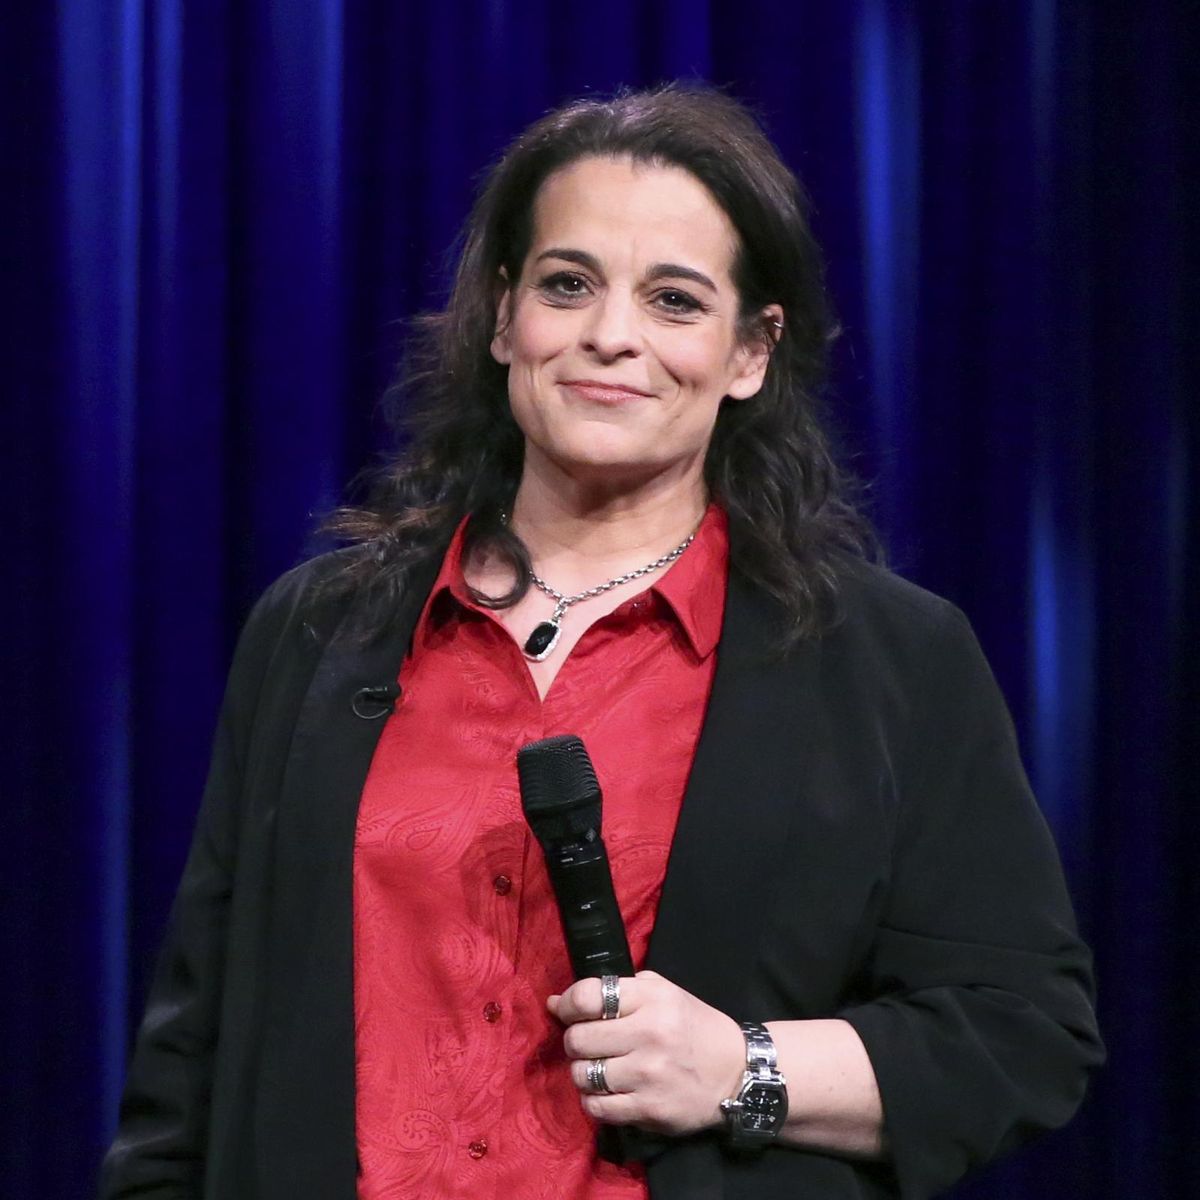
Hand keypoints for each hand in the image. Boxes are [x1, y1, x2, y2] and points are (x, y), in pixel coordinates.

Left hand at [547, 970, 745, 1135]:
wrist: (736, 1071)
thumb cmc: (691, 1026)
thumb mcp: (661, 992)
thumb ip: (612, 991)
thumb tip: (554, 1003)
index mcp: (651, 998)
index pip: (587, 997)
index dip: (568, 1004)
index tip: (567, 1011)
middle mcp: (648, 1034)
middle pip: (578, 1039)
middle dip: (574, 1041)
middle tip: (587, 1044)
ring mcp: (648, 1075)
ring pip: (583, 1075)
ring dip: (583, 1072)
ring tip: (598, 1068)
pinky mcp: (649, 1110)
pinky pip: (597, 1108)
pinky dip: (593, 1100)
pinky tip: (606, 1091)